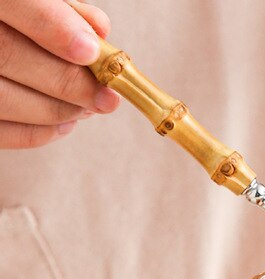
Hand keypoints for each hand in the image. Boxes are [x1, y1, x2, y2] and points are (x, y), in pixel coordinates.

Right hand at [0, 0, 118, 148]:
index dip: (51, 25)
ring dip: (57, 109)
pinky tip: (65, 122)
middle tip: (106, 96)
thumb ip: (58, 6)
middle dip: (67, 81)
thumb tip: (98, 30)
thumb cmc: (19, 18)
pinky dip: (37, 131)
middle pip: (7, 54)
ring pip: (2, 97)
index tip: (90, 50)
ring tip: (90, 108)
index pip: (9, 0)